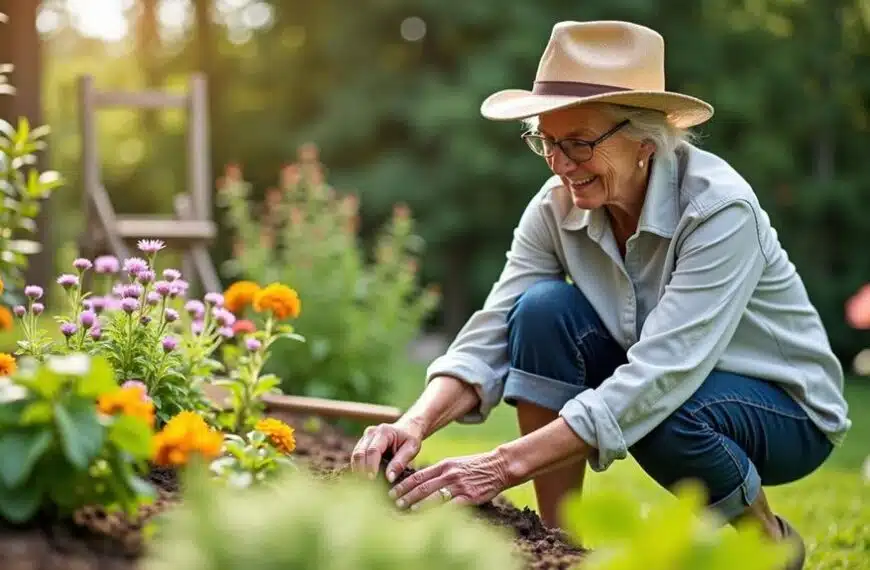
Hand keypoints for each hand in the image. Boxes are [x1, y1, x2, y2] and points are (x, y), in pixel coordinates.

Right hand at [350, 419, 423, 481]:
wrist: (407, 427)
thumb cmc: (410, 438)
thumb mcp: (411, 449)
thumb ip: (400, 463)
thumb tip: (389, 478)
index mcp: (384, 432)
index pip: (373, 450)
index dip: (371, 466)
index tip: (372, 479)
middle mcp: (371, 432)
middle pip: (360, 453)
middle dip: (361, 470)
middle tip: (366, 485)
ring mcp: (365, 436)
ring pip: (355, 455)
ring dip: (358, 470)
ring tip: (363, 483)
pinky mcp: (362, 442)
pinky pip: (356, 456)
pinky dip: (358, 467)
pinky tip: (363, 478)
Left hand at [388, 449, 511, 509]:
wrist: (498, 466)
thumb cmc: (475, 466)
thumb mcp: (455, 463)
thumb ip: (439, 472)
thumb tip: (419, 482)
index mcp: (444, 465)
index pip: (419, 475)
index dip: (404, 484)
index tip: (393, 491)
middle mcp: (449, 474)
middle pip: (422, 486)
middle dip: (406, 495)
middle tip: (394, 503)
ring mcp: (459, 485)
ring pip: (433, 496)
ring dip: (418, 504)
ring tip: (408, 510)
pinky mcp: (469, 497)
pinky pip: (451, 506)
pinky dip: (438, 512)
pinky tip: (430, 517)